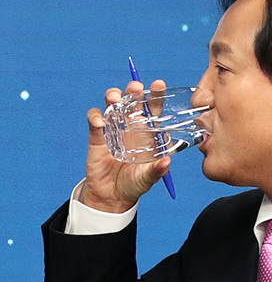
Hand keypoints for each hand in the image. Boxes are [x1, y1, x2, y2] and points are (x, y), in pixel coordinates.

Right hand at [80, 80, 171, 212]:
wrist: (112, 196)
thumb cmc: (135, 184)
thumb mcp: (148, 178)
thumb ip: (157, 170)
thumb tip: (167, 162)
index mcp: (148, 132)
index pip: (153, 109)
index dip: (156, 95)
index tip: (159, 85)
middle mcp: (131, 125)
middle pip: (132, 101)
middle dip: (133, 90)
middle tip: (135, 87)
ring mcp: (114, 128)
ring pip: (112, 104)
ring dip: (113, 96)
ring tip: (116, 99)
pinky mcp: (97, 135)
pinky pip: (95, 119)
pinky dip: (96, 116)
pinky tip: (100, 122)